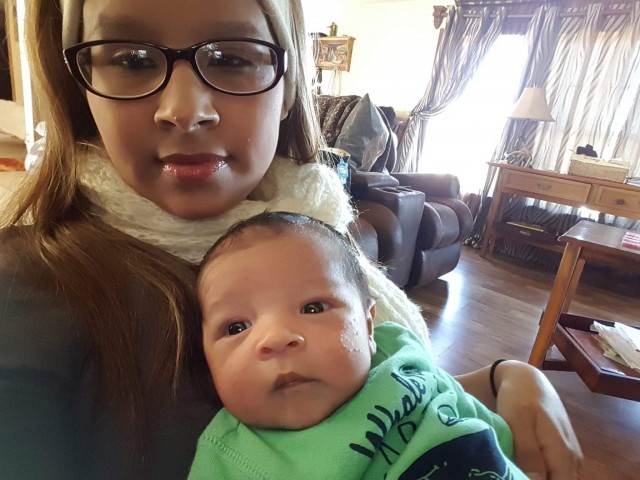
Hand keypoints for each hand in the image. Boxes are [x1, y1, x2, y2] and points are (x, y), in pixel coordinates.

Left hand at [494, 361, 582, 478]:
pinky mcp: (565, 453)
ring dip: (539, 476)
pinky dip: (544, 472)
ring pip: (558, 478)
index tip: (514, 476)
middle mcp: (574, 460)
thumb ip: (528, 454)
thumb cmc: (520, 399)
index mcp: (564, 455)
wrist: (527, 380)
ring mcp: (572, 457)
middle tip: (512, 472)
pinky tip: (524, 466)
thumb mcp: (517, 422)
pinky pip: (557, 473)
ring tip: (517, 466)